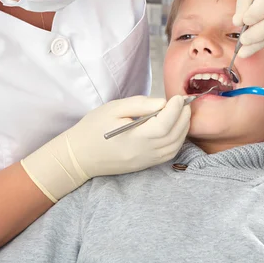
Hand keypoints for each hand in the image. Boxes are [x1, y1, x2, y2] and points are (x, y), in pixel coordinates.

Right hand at [22, 95, 190, 201]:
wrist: (79, 156)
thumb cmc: (92, 128)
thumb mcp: (112, 109)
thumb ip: (139, 104)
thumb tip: (163, 103)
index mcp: (133, 138)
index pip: (163, 125)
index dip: (175, 110)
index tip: (177, 97)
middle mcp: (143, 152)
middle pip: (173, 136)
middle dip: (183, 117)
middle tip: (184, 102)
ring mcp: (145, 161)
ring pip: (174, 146)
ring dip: (183, 129)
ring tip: (183, 113)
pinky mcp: (145, 165)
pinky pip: (169, 154)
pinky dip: (178, 140)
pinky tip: (177, 128)